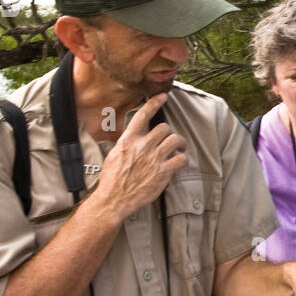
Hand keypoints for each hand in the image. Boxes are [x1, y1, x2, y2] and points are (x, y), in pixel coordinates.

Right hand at [92, 93, 187, 217]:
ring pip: (175, 139)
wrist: (113, 199)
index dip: (154, 103)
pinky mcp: (163, 172)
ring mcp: (154, 159)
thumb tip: (132, 139)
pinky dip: (183, 160)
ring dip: (180, 143)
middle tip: (171, 139)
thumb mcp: (113, 156)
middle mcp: (142, 146)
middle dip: (169, 132)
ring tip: (180, 148)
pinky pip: (181, 159)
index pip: (142, 115)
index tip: (162, 97)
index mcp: (128, 140)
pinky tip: (180, 163)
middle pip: (164, 127)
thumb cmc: (112, 180)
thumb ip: (126, 145)